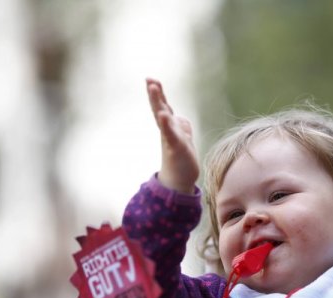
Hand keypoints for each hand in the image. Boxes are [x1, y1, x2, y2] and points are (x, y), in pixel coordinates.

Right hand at [146, 78, 198, 193]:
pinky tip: (163, 116)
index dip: (158, 94)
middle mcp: (168, 131)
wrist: (179, 181)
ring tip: (153, 89)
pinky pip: (170, 134)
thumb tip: (179, 118)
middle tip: (149, 80)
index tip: (151, 80)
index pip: (163, 107)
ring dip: (158, 103)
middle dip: (155, 95)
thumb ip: (181, 127)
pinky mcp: (176, 148)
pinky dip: (166, 124)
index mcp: (170, 128)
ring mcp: (170, 138)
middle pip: (160, 109)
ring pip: (163, 118)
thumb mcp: (183, 139)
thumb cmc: (180, 160)